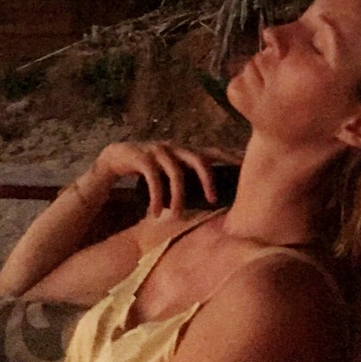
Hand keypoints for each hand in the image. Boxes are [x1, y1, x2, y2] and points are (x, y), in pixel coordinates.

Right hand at [86, 141, 236, 214]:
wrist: (115, 158)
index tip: (245, 166)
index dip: (230, 157)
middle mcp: (174, 147)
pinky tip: (155, 212)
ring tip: (177, 215)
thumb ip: (187, 176)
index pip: (212, 151)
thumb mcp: (170, 169)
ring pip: (175, 173)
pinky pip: (153, 178)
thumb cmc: (149, 169)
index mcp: (184, 150)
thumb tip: (212, 201)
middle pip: (199, 160)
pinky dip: (156, 197)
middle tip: (213, 201)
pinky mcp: (141, 157)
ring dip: (178, 196)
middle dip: (208, 180)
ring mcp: (158, 151)